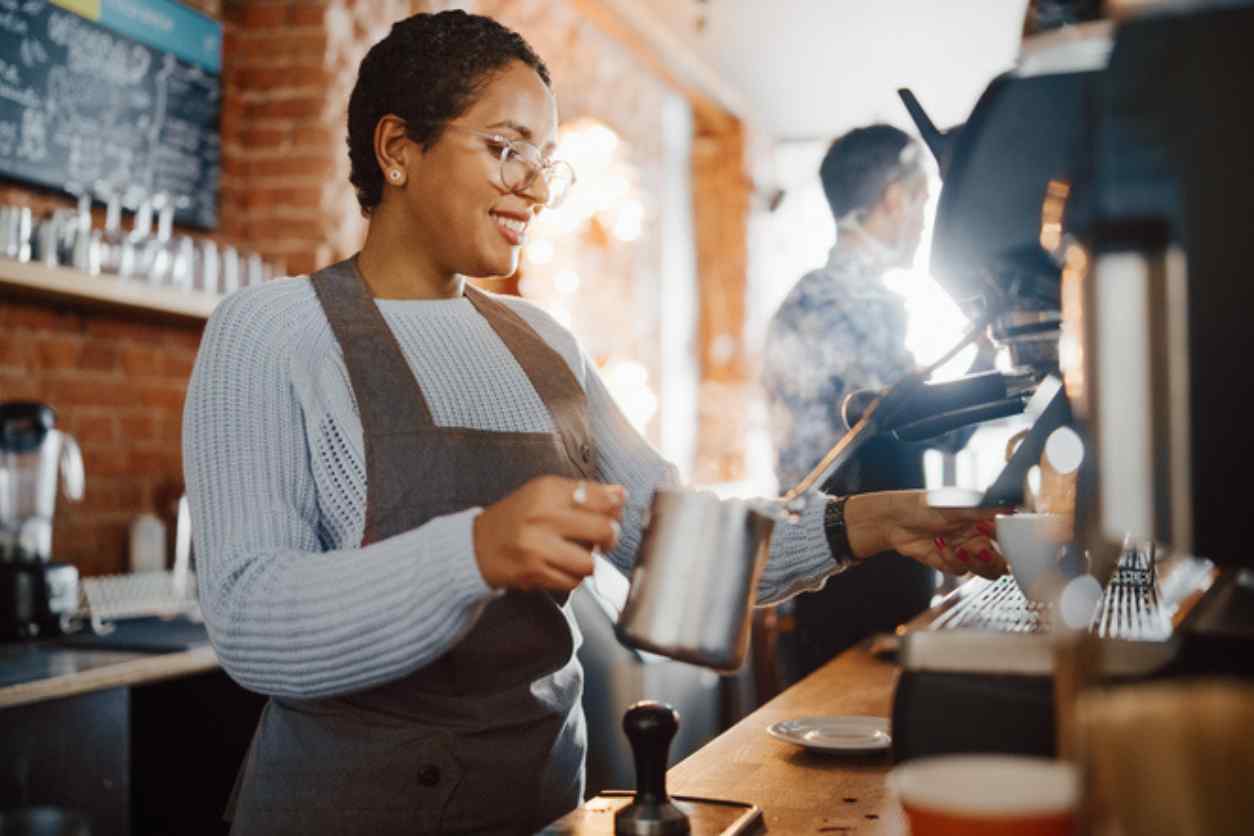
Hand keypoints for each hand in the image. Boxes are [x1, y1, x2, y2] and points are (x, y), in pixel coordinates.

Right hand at [473, 476, 626, 591]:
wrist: (476, 546)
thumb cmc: (517, 518)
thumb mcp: (545, 494)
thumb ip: (583, 492)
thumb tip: (620, 494)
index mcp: (547, 491)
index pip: (601, 498)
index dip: (614, 508)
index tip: (611, 513)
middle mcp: (542, 516)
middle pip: (602, 530)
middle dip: (610, 538)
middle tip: (603, 539)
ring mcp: (537, 546)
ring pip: (589, 562)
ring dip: (589, 561)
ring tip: (579, 555)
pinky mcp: (534, 572)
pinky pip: (572, 581)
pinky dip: (573, 577)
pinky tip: (562, 566)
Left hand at [843, 490, 1007, 578]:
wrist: (894, 521)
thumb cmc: (925, 505)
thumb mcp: (957, 505)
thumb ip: (985, 509)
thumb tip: (1011, 506)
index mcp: (984, 519)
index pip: (1010, 536)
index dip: (1010, 541)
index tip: (1000, 538)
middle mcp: (978, 536)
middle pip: (1001, 560)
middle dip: (992, 560)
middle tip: (979, 550)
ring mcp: (964, 551)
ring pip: (984, 570)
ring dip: (973, 562)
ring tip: (959, 548)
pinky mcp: (949, 562)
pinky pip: (959, 571)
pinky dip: (950, 561)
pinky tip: (938, 545)